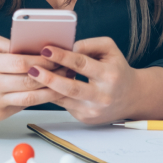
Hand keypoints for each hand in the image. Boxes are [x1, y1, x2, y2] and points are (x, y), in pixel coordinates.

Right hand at [0, 34, 62, 122]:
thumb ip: (8, 43)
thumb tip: (32, 46)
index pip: (22, 62)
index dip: (43, 60)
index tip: (57, 55)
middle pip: (30, 81)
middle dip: (52, 74)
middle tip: (67, 68)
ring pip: (31, 98)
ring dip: (51, 90)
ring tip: (64, 82)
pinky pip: (23, 106)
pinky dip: (38, 99)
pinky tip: (49, 92)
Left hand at [28, 37, 162, 124]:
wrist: (131, 97)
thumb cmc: (117, 69)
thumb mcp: (110, 50)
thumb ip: (90, 44)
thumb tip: (69, 46)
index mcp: (109, 75)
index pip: (82, 64)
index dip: (62, 56)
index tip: (46, 49)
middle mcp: (102, 96)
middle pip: (71, 88)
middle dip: (49, 77)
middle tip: (32, 68)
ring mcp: (93, 110)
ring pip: (64, 99)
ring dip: (46, 88)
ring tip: (32, 76)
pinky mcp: (85, 118)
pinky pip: (64, 105)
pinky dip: (52, 95)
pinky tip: (42, 86)